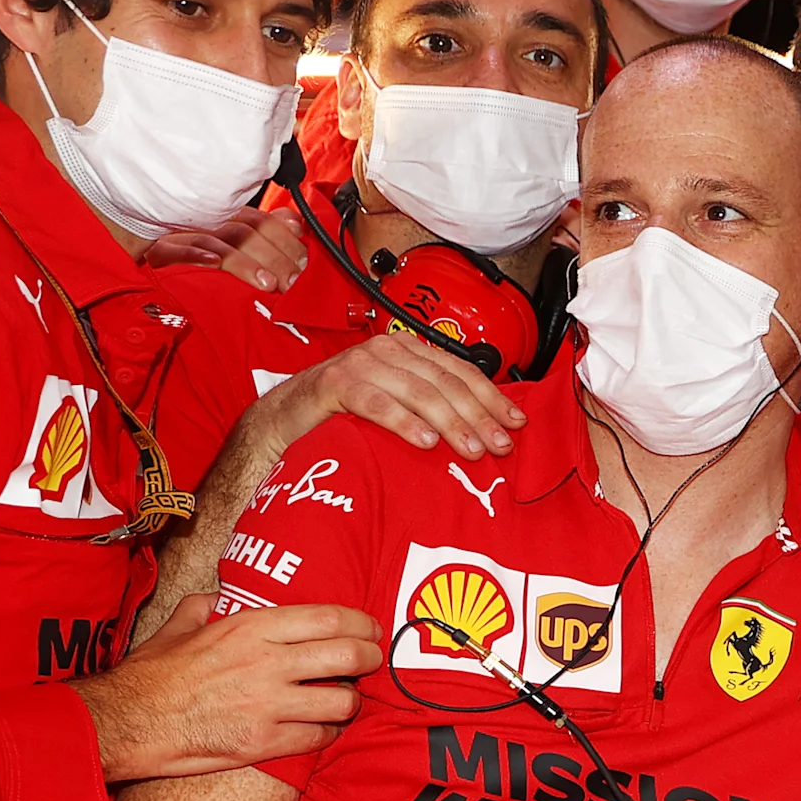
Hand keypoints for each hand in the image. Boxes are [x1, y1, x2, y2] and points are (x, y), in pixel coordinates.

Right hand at [76, 595, 380, 781]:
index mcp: (251, 628)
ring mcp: (268, 705)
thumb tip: (215, 598)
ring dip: (351, 701)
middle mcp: (268, 662)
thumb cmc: (149, 676)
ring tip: (346, 699)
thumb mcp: (177, 628)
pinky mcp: (263, 742)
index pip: (329, 618)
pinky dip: (328, 733)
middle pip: (349, 657)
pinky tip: (324, 728)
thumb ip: (202, 608)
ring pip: (342, 701)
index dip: (361, 623)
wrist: (127, 722)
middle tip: (372, 662)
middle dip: (370, 659)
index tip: (371, 628)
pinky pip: (319, 737)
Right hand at [145, 207, 309, 294]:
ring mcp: (182, 237)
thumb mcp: (234, 242)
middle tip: (293, 281)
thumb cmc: (197, 254)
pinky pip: (177, 251)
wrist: (146, 260)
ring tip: (266, 283)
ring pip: (217, 242)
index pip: (261, 221)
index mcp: (226, 219)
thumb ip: (265, 231)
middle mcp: (207, 224)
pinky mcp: (160, 253)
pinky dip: (195, 256)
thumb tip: (296, 224)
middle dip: (274, 256)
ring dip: (244, 262)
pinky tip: (213, 265)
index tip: (305, 259)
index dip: (285, 237)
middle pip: (244, 232)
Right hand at [267, 324, 522, 461]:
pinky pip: (377, 403)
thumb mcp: (397, 405)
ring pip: (418, 392)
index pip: (461, 372)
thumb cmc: (345, 414)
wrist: (285, 419)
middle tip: (499, 445)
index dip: (491, 397)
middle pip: (445, 383)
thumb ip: (433, 406)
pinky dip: (404, 422)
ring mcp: (361, 365)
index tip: (516, 424)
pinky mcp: (336, 384)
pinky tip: (425, 441)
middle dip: (478, 416)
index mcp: (409, 351)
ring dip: (450, 422)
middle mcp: (388, 351)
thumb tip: (485, 428)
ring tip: (472, 449)